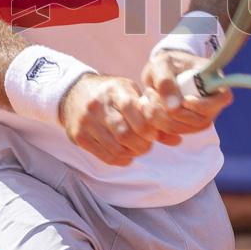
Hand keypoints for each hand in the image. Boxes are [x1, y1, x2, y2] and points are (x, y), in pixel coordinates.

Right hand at [59, 73, 181, 166]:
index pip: (135, 112)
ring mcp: (86, 121)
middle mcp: (98, 104)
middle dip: (142, 145)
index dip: (149, 128)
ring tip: (136, 149)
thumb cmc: (111, 94)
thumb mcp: (130, 93)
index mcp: (115, 89)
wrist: (74, 92)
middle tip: (147, 145)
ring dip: (132, 153)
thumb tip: (177, 139)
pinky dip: (119, 160)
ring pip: (115, 147)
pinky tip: (125, 155)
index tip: (153, 134)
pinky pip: (104, 156)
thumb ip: (151, 113)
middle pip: (126, 134)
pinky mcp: (78, 135)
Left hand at [140, 50, 232, 136]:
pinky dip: (156, 122)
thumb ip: (166, 82)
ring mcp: (201, 118)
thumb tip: (173, 108)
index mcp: (216, 82)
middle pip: (199, 121)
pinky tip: (147, 106)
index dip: (201, 105)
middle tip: (150, 93)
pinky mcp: (187, 127)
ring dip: (159, 116)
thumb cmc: (167, 62)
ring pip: (183, 129)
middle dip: (170, 111)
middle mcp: (213, 104)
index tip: (183, 99)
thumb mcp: (163, 64)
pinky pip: (172, 133)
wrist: (161, 71)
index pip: (222, 100)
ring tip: (148, 96)